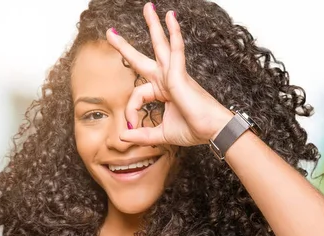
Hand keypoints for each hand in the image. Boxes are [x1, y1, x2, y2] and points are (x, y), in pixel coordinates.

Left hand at [106, 3, 230, 146]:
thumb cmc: (194, 130)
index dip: (130, 111)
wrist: (213, 131)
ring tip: (148, 8)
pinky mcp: (180, 75)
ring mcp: (174, 75)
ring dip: (154, 26)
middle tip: (111, 33)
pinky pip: (176, 50)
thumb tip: (123, 136)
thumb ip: (143, 135)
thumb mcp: (161, 135)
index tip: (130, 126)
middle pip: (144, 58)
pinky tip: (171, 18)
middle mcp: (167, 80)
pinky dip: (174, 34)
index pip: (137, 95)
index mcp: (163, 92)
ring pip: (160, 46)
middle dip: (126, 46)